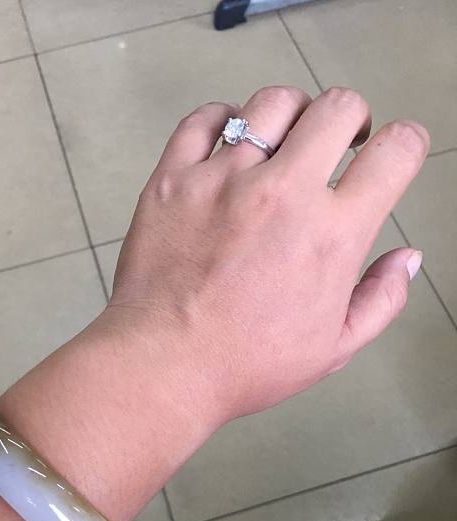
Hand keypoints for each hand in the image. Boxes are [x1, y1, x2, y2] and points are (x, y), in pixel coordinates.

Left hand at [102, 86, 427, 422]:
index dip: (407, 143)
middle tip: (341, 141)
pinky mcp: (174, 180)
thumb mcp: (332, 348)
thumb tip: (408, 258)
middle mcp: (283, 193)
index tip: (396, 150)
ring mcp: (223, 180)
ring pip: (272, 104)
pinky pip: (203, 120)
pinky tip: (229, 139)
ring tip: (284, 141)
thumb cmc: (246, 366)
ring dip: (292, 114)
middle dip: (351, 119)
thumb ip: (380, 299)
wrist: (163, 366)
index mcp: (332, 234)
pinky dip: (223, 118)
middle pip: (337, 108)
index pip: (395, 153)